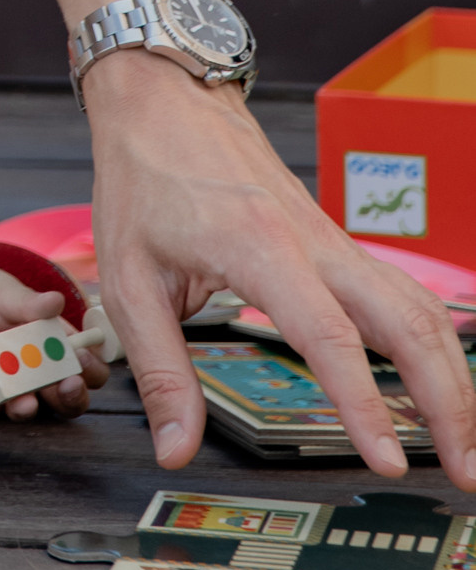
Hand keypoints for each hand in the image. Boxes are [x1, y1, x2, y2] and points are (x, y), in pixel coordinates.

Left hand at [0, 218, 104, 423]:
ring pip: (35, 407)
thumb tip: (56, 301)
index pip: (82, 362)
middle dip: (73, 393)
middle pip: (66, 394)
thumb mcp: (2, 290)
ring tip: (38, 396)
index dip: (90, 365)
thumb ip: (29, 302)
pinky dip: (3, 405)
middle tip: (71, 383)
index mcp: (50, 341)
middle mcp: (35, 369)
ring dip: (41, 406)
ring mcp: (8, 385)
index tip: (86, 359)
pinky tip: (9, 399)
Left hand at [86, 49, 475, 486]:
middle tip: (464, 471)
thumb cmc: (145, 176)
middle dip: (448, 402)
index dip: (362, 404)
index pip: (328, 336)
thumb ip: (160, 371)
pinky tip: (440, 386)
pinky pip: (403, 296)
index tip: (386, 459)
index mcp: (259, 247)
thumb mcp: (128, 279)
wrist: (164, 98)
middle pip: (408, 323)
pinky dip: (433, 345)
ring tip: (464, 446)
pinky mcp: (338, 244)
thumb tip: (176, 446)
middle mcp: (313, 242)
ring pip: (420, 308)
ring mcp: (333, 240)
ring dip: (452, 377)